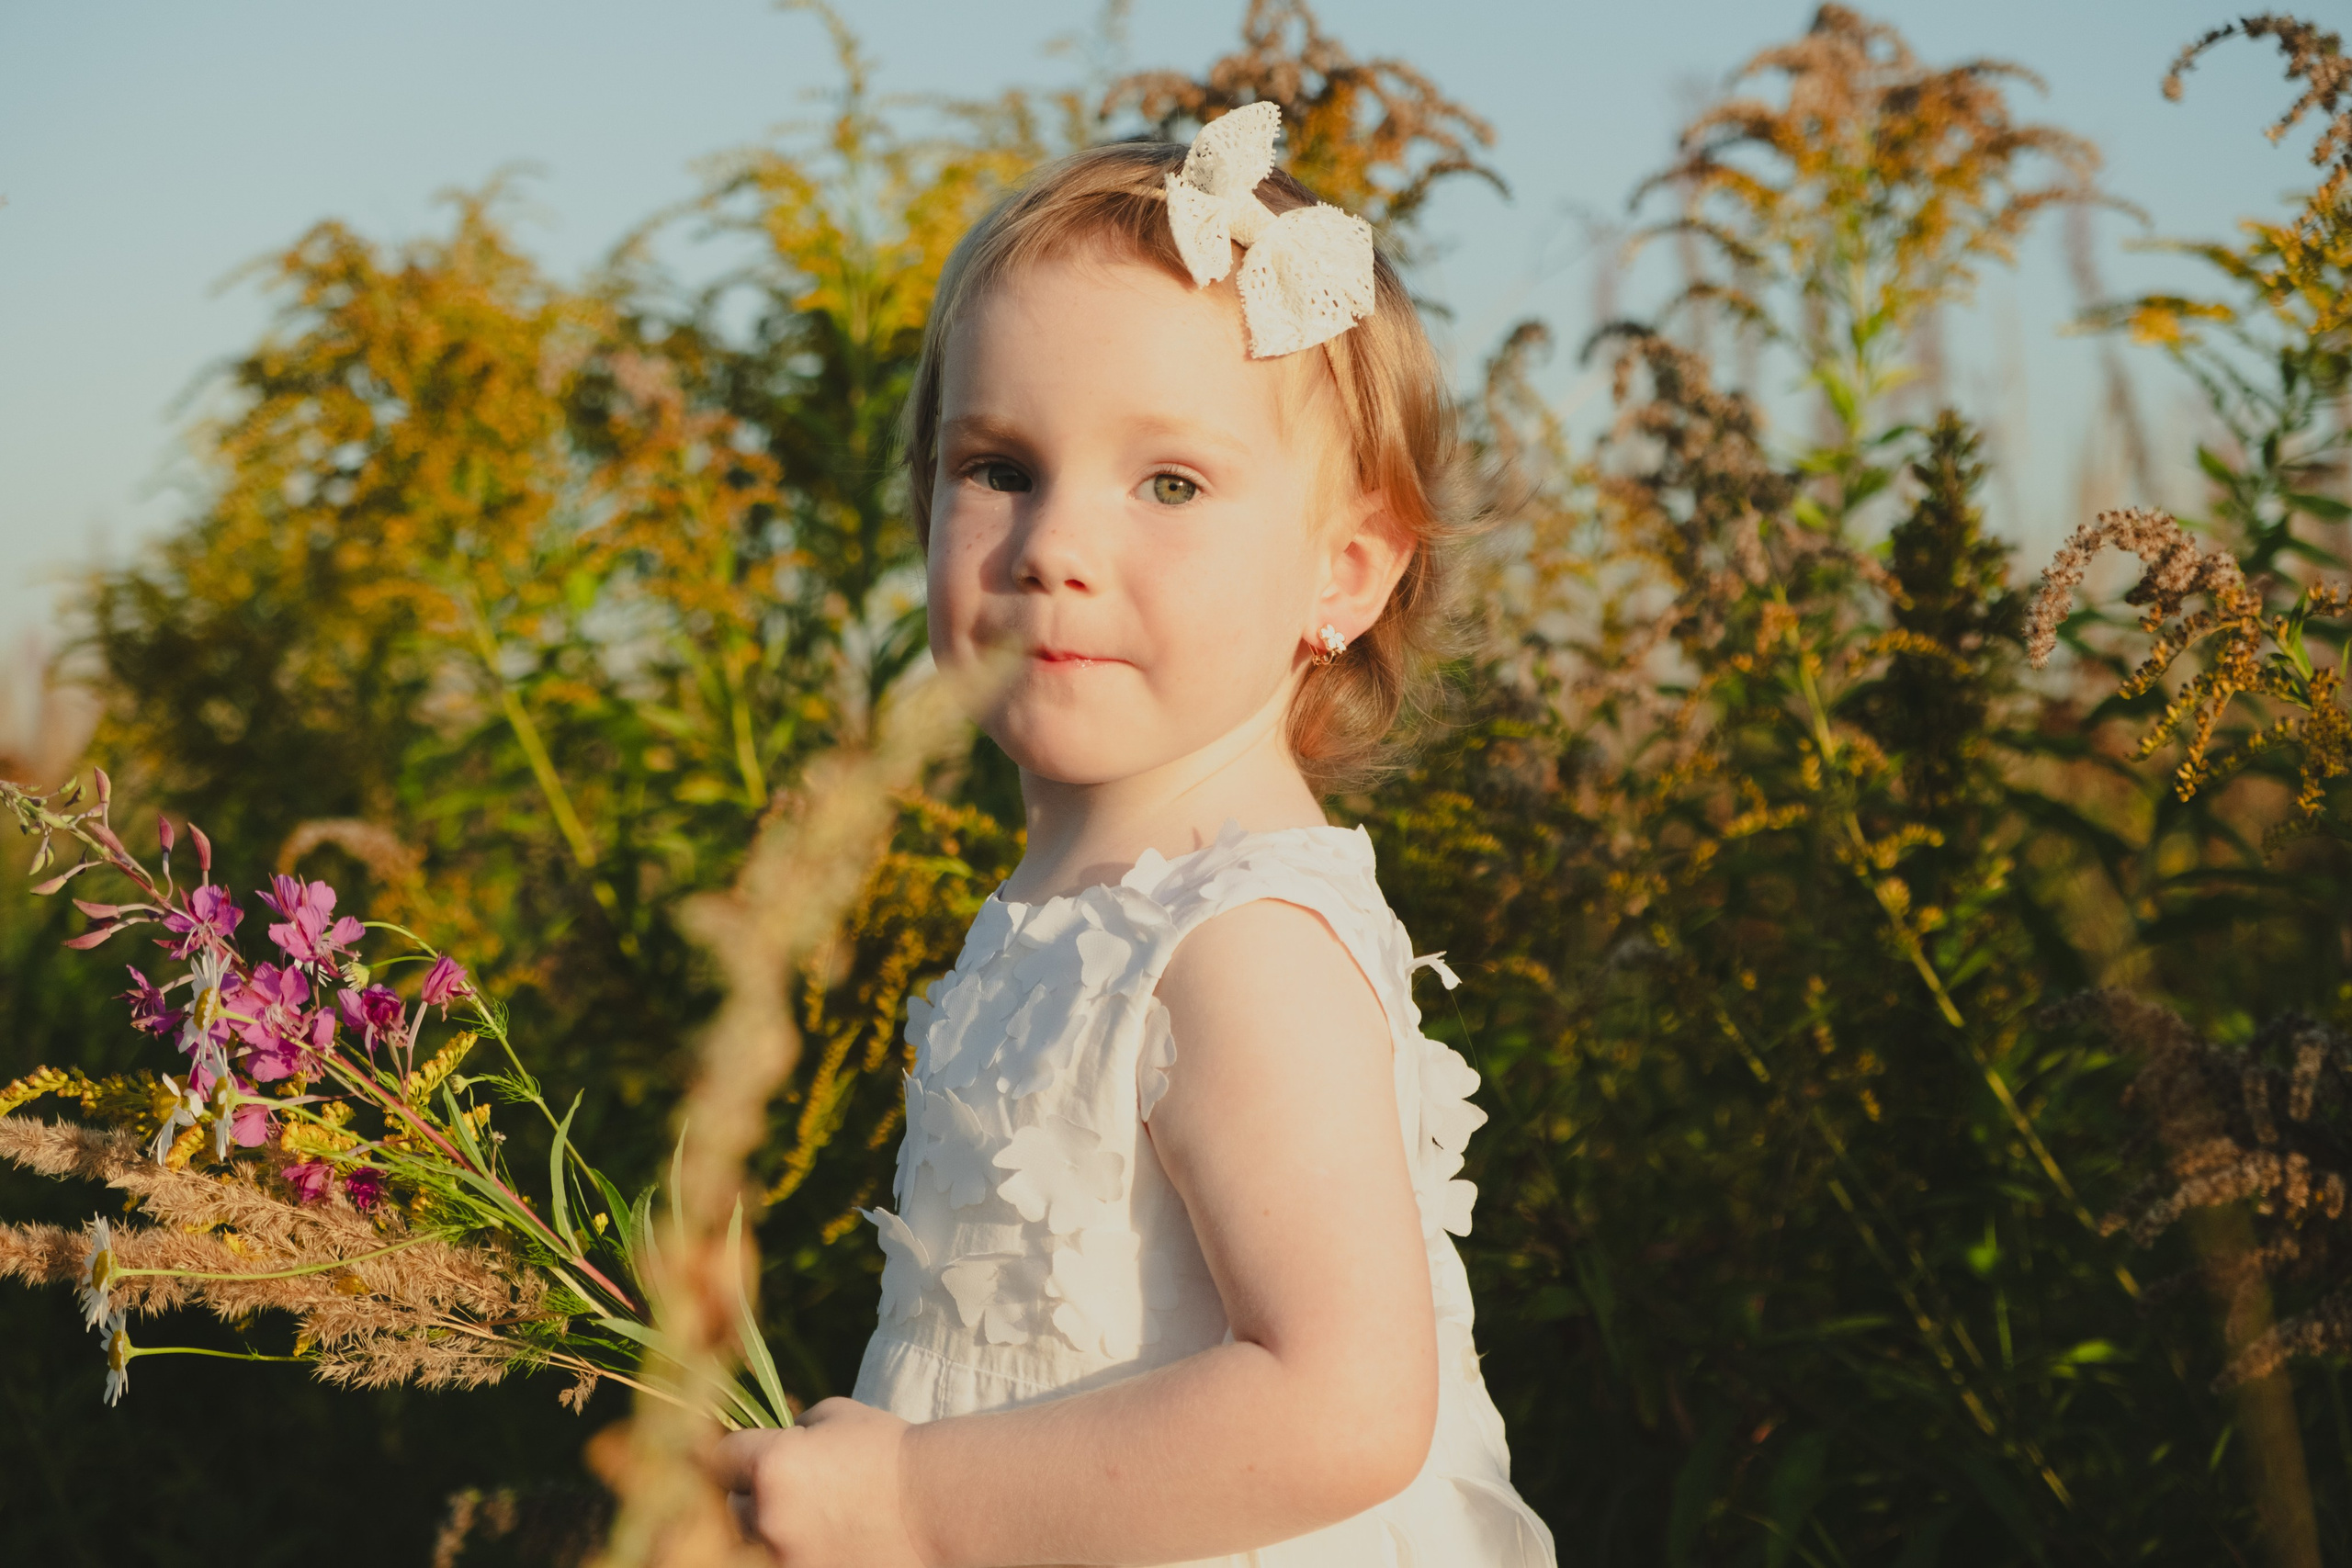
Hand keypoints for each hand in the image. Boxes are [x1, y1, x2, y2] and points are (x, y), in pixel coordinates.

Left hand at [708, 1398, 931, 1566]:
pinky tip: (822, 1539)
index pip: (718, 1458)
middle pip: (727, 1507)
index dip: (732, 1453)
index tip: (744, 1455)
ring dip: (766, 1530)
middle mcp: (768, 1517)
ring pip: (748, 1544)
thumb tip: (771, 1443)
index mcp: (772, 1466)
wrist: (936, 1506)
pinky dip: (793, 1551)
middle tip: (784, 1488)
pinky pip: (780, 1562)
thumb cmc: (888, 1451)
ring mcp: (785, 1559)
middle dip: (748, 1495)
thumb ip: (791, 1430)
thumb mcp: (837, 1415)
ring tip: (805, 1516)